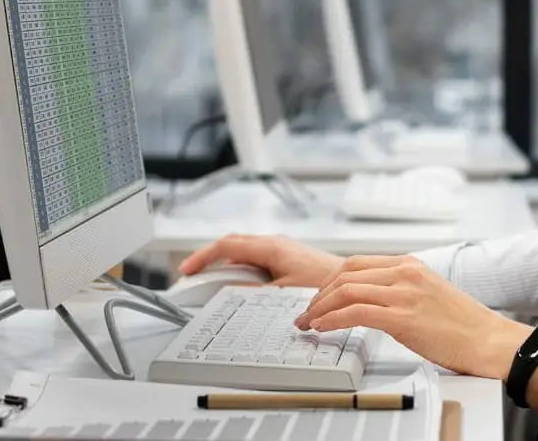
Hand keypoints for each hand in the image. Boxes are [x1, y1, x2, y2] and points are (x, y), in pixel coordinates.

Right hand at [178, 234, 344, 287]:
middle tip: (192, 274)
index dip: (203, 257)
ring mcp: (280, 248)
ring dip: (225, 263)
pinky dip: (240, 267)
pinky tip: (238, 282)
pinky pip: (254, 257)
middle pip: (232, 245)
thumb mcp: (283, 292)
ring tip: (210, 280)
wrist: (350, 283)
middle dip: (209, 258)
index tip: (187, 269)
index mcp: (270, 247)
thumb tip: (230, 293)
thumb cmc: (323, 284)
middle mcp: (274, 243)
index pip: (226, 245)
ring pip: (243, 251)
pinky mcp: (286, 256)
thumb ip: (254, 291)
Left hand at [294, 254, 533, 379]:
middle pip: (346, 274)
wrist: (488, 340)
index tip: (319, 297)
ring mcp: (403, 293)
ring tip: (309, 323)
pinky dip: (332, 319)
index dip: (330, 281)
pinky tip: (324, 328)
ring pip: (345, 291)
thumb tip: (370, 301)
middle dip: (319, 294)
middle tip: (308, 312)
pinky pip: (355, 312)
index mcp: (410, 265)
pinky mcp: (402, 316)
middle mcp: (405, 273)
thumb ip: (400, 290)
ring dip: (320, 308)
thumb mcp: (428, 294)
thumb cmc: (463, 325)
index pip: (356, 264)